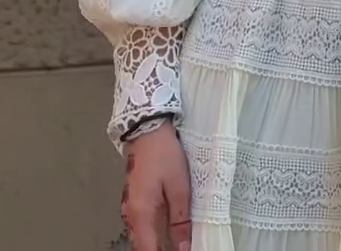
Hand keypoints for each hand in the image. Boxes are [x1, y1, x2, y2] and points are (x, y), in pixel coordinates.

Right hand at [121, 121, 191, 250]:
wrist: (147, 129)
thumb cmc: (165, 156)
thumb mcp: (179, 187)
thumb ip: (180, 220)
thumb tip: (183, 248)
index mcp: (141, 215)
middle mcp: (130, 216)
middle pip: (142, 246)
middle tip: (181, 247)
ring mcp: (129, 207)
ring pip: (141, 237)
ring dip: (155, 244)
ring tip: (177, 242)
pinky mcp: (133, 199)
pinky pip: (141, 225)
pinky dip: (152, 233)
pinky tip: (167, 231)